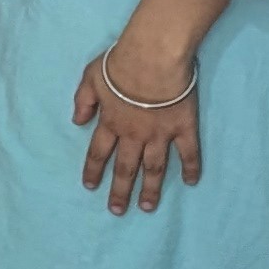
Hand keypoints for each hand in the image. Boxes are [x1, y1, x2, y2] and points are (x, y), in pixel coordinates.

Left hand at [77, 47, 203, 214]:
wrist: (153, 57)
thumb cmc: (119, 62)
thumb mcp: (90, 77)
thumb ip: (83, 101)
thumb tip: (77, 122)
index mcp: (110, 122)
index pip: (98, 153)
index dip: (94, 171)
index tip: (90, 187)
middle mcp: (134, 134)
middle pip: (126, 168)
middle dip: (120, 191)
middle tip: (117, 211)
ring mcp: (160, 133)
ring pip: (154, 168)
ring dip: (151, 189)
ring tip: (147, 207)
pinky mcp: (184, 127)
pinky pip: (189, 153)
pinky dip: (190, 168)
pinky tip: (191, 182)